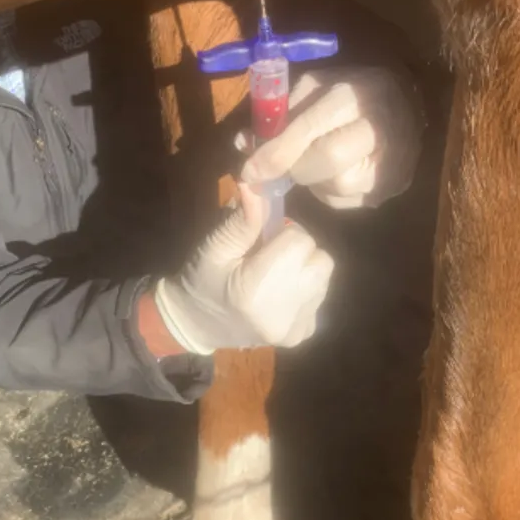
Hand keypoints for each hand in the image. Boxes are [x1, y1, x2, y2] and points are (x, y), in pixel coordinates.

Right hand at [153, 183, 333, 354]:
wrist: (195, 324)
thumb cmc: (201, 280)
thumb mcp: (214, 247)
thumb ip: (243, 220)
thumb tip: (257, 184)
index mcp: (258, 290)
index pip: (300, 240)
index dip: (282, 233)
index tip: (261, 241)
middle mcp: (283, 314)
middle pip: (320, 259)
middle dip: (298, 250)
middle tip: (268, 256)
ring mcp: (295, 329)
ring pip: (324, 276)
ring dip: (303, 268)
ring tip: (272, 275)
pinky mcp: (302, 335)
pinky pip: (319, 296)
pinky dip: (304, 290)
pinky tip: (277, 294)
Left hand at [238, 66, 422, 209]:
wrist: (408, 104)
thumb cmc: (352, 91)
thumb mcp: (316, 87)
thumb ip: (280, 113)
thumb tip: (245, 144)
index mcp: (357, 93)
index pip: (312, 128)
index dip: (277, 151)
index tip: (249, 170)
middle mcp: (380, 128)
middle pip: (327, 160)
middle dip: (296, 165)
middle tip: (286, 163)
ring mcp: (392, 162)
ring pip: (336, 186)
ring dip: (313, 178)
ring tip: (319, 158)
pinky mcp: (393, 187)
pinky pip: (346, 201)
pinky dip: (329, 189)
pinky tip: (337, 170)